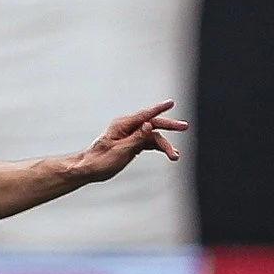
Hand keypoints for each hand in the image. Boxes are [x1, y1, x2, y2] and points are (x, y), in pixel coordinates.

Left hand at [73, 101, 187, 183]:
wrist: (88, 170)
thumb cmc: (100, 160)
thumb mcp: (120, 150)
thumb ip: (136, 138)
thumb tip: (150, 125)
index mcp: (122, 125)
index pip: (144, 115)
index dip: (158, 109)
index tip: (171, 102)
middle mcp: (127, 128)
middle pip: (152, 124)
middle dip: (169, 126)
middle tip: (185, 126)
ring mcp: (130, 136)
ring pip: (153, 137)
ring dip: (165, 146)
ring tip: (175, 157)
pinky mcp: (132, 145)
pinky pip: (149, 143)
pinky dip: (159, 148)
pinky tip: (169, 154)